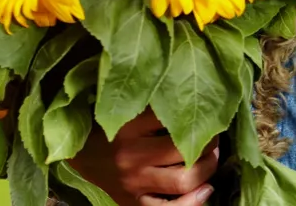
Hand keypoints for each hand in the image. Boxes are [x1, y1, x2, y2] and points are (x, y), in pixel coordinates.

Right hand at [67, 110, 219, 205]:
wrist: (81, 157)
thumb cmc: (109, 129)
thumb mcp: (124, 111)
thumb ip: (151, 106)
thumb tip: (188, 99)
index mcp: (128, 127)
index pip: (171, 118)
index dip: (195, 114)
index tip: (205, 112)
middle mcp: (132, 156)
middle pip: (183, 152)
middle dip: (208, 144)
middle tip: (213, 138)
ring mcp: (134, 183)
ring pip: (183, 181)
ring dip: (207, 169)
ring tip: (211, 159)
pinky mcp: (135, 203)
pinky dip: (194, 202)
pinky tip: (205, 189)